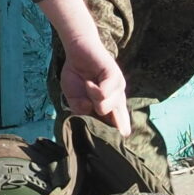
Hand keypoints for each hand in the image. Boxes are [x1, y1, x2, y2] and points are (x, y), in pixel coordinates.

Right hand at [37, 0, 132, 133]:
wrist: (77, 50)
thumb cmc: (77, 74)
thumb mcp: (74, 98)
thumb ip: (81, 110)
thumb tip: (91, 110)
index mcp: (110, 105)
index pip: (118, 124)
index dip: (117, 134)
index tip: (119, 144)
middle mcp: (118, 98)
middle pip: (116, 122)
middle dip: (104, 123)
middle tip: (89, 107)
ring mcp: (118, 87)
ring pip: (106, 108)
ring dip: (91, 100)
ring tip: (87, 87)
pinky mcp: (115, 76)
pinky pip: (104, 93)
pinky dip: (92, 90)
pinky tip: (88, 82)